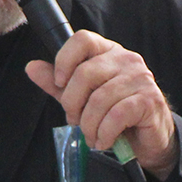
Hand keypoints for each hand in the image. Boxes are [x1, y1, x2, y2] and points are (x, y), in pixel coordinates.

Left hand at [25, 30, 178, 179]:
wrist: (149, 138)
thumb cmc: (115, 115)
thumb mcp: (81, 98)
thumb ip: (58, 84)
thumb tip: (31, 67)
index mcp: (108, 53)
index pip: (82, 40)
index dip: (64, 60)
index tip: (59, 83)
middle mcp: (126, 60)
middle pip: (85, 74)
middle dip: (72, 104)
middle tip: (75, 121)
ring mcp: (140, 78)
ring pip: (99, 100)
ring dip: (89, 126)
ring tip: (91, 136)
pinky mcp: (149, 100)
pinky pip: (116, 116)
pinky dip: (104, 134)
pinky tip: (103, 141)